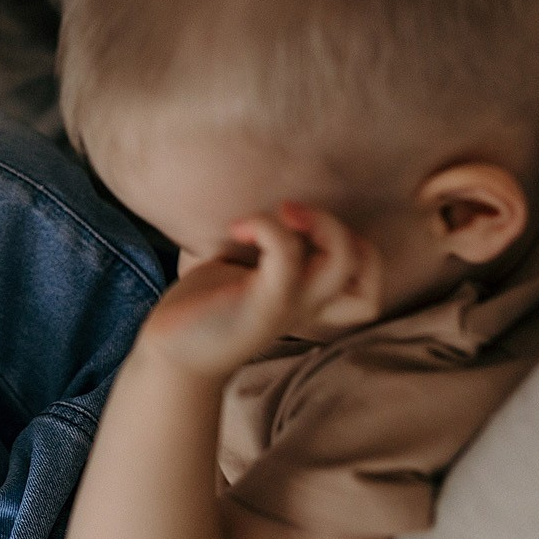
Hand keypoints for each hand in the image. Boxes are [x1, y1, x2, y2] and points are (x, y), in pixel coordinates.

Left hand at [138, 206, 381, 375]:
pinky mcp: (263, 305)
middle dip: (340, 224)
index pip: (367, 280)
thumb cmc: (204, 305)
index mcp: (308, 295)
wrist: (170, 350)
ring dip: (320, 223)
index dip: (357, 246)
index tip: (307, 232)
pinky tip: (238, 228)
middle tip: (290, 214)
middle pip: (366, 264)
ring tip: (282, 214)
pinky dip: (268, 229)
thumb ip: (261, 241)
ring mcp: (289, 305)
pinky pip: (287, 259)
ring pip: (342, 262)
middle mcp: (307, 302)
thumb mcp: (241, 268)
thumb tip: (254, 188)